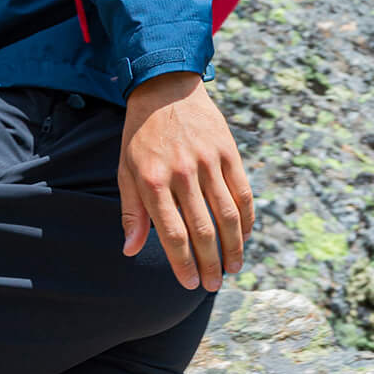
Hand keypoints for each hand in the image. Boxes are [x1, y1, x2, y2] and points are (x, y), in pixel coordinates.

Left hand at [119, 70, 252, 292]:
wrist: (166, 88)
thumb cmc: (141, 137)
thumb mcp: (126, 172)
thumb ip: (132, 213)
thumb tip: (130, 252)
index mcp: (152, 182)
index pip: (172, 234)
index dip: (183, 263)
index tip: (190, 283)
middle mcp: (182, 174)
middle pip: (202, 230)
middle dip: (210, 263)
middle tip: (213, 285)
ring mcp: (208, 162)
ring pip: (228, 215)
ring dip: (233, 247)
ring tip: (233, 268)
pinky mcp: (228, 152)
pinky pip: (242, 192)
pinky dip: (246, 218)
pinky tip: (245, 237)